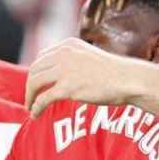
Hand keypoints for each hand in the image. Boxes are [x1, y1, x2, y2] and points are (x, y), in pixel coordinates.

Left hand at [26, 38, 141, 116]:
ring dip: (29, 95)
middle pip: (35, 69)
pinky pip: (43, 98)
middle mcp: (63, 54)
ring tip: (30, 106)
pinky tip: (35, 114)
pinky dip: (36, 107)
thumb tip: (64, 76)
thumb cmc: (115, 72)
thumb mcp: (91, 58)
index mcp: (68, 45)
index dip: (37, 71)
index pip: (42, 57)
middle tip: (30, 96)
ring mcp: (65, 71)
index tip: (37, 83)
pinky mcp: (67, 88)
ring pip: (34, 82)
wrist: (128, 80)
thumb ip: (75, 61)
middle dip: (30, 84)